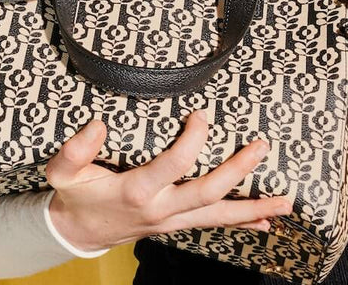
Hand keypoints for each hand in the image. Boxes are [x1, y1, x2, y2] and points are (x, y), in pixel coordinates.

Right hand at [44, 110, 291, 251]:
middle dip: (238, 171)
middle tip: (261, 149)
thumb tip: (99, 125)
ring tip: (285, 202)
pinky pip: (213, 223)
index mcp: (136, 190)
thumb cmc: (74, 196)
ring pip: (218, 215)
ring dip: (253, 208)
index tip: (202, 114)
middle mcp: (160, 209)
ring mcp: (172, 220)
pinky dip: (241, 221)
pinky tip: (267, 220)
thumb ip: (75, 149)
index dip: (193, 139)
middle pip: (208, 192)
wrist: (76, 233)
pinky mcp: (176, 223)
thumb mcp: (62, 172)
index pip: (174, 164)